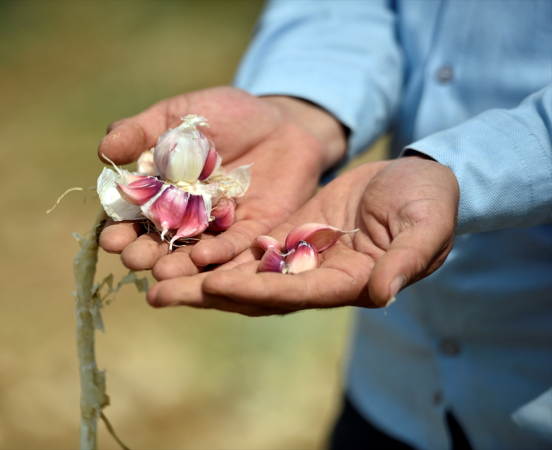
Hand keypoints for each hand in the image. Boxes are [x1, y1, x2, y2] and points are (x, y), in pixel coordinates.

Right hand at [97, 86, 346, 279]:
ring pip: (194, 252)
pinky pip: (235, 244)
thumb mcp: (177, 115)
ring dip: (177, 265)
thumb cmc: (222, 114)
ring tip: (161, 273)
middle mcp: (185, 218)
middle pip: (160, 241)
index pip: (133, 217)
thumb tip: (104, 150)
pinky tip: (202, 257)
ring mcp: (219, 227)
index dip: (120, 229)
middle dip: (145, 253)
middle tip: (132, 259)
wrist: (280, 118)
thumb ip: (140, 131)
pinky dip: (219, 252)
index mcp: (160, 193)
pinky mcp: (254, 229)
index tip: (110, 239)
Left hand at [147, 156, 458, 315]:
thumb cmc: (430, 200)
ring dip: (195, 277)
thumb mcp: (427, 224)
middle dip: (205, 294)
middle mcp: (314, 277)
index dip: (255, 290)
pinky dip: (210, 250)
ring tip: (149, 275)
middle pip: (252, 292)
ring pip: (238, 272)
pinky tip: (173, 245)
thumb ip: (408, 259)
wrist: (417, 180)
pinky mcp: (285, 235)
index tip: (214, 285)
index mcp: (347, 281)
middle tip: (155, 294)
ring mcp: (296, 258)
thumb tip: (382, 295)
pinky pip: (241, 246)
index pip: (295, 292)